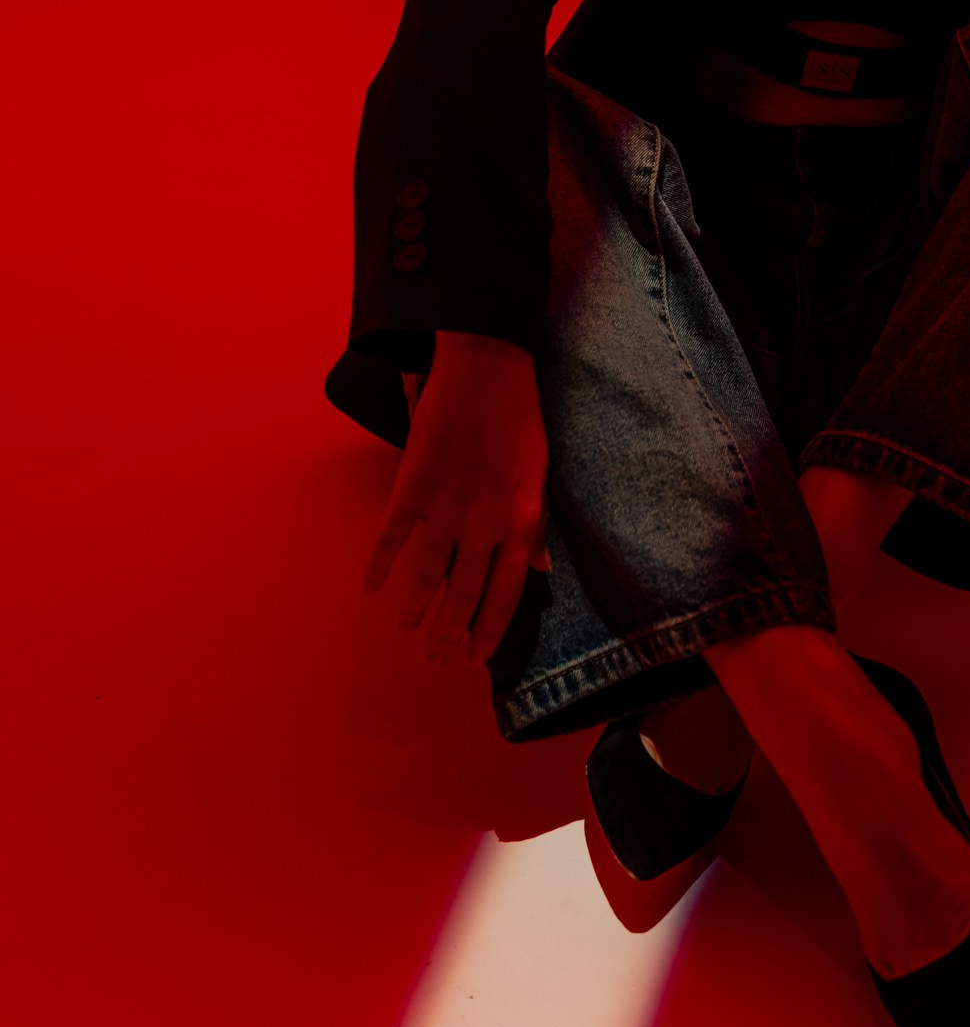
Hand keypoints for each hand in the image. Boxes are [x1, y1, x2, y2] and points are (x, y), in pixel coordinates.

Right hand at [362, 330, 551, 663]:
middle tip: (437, 658)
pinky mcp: (413, 488)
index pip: (505, 596)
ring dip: (415, 608)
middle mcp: (483, 526)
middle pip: (462, 595)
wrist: (486, 368)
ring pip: (426, 576)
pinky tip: (371, 588)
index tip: (474, 658)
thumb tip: (539, 570)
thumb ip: (535, 526)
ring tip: (409, 630)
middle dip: (448, 632)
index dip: (487, 632)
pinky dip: (379, 566)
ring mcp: (445, 509)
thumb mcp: (541, 475)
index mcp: (522, 523)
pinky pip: (391, 538)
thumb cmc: (521, 420)